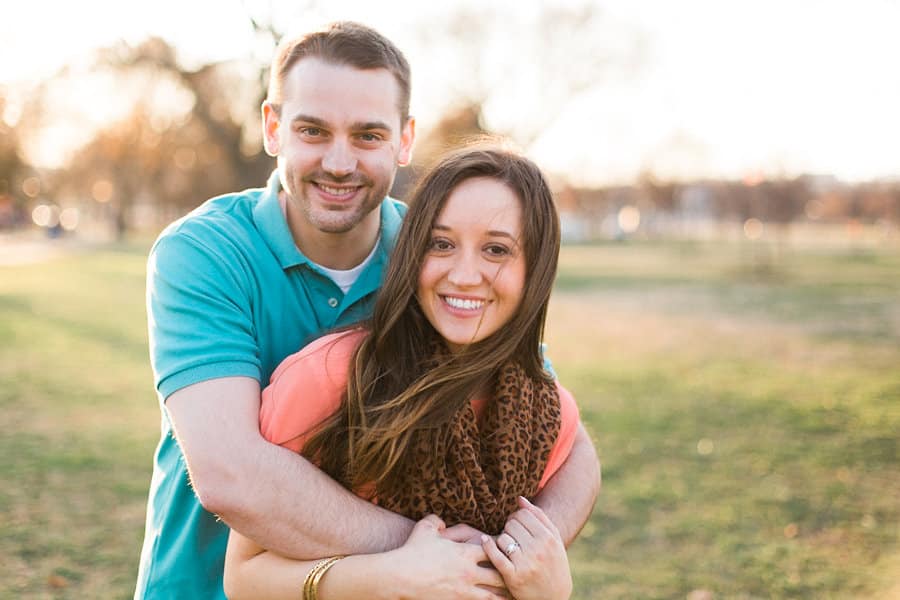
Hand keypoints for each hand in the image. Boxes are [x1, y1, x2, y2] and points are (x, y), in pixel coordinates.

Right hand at [384, 515, 507, 598]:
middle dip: (508, 574)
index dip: (502, 550)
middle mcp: (468, 573)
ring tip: (512, 596)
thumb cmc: (411, 551)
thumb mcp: (424, 528)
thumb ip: (436, 520)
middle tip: (516, 575)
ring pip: (493, 596)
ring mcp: (463, 591)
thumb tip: (442, 522)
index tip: (506, 551)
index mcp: (465, 552)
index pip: (494, 550)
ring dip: (503, 596)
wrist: (398, 577)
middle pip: (500, 574)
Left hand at [481, 497, 571, 599]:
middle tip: (512, 537)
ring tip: (508, 547)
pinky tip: (485, 541)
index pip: (523, 515)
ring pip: (502, 538)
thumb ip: (539, 516)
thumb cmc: (553, 563)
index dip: (516, 517)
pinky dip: (487, 546)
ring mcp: (525, 564)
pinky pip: (495, 555)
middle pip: (511, 524)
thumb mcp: (554, 539)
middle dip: (509, 528)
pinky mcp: (513, 576)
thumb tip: (519, 499)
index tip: (516, 525)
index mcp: (549, 538)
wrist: (553, 596)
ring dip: (501, 540)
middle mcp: (538, 550)